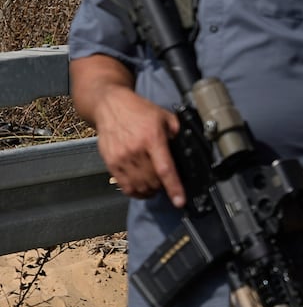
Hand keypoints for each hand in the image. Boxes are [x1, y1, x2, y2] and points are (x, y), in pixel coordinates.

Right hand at [95, 87, 184, 205]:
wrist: (110, 105)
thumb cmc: (138, 110)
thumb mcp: (164, 116)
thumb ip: (177, 132)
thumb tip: (187, 147)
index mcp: (152, 138)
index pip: (165, 169)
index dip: (174, 187)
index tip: (180, 201)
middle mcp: (135, 150)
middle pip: (152, 181)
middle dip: (163, 187)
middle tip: (167, 184)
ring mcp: (121, 158)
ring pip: (139, 187)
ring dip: (150, 191)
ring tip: (155, 187)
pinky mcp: (110, 163)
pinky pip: (124, 186)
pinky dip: (135, 191)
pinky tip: (141, 188)